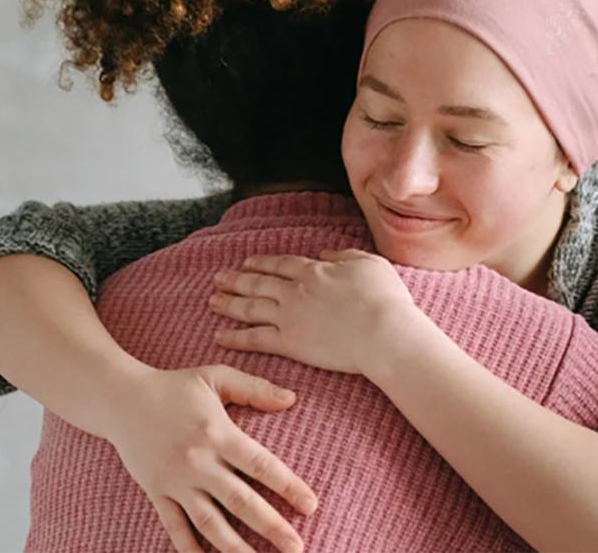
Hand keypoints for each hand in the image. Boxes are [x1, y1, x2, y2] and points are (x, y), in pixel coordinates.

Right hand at [101, 365, 317, 552]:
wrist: (119, 399)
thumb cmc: (174, 386)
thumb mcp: (216, 377)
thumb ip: (255, 388)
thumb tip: (292, 399)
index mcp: (219, 433)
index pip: (261, 466)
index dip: (288, 487)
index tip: (311, 506)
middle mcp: (198, 462)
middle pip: (241, 501)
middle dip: (271, 526)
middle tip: (296, 547)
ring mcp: (176, 481)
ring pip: (210, 522)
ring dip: (236, 547)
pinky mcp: (156, 492)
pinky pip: (174, 526)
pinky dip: (189, 547)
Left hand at [210, 249, 424, 375]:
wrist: (384, 333)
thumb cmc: (385, 299)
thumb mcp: (370, 263)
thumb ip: (345, 255)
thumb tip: (326, 252)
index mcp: (315, 271)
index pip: (281, 264)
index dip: (262, 262)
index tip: (248, 262)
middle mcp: (296, 291)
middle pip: (258, 283)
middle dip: (236, 279)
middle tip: (218, 278)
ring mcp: (289, 317)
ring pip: (250, 307)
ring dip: (229, 303)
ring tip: (212, 301)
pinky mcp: (290, 343)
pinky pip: (254, 338)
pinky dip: (235, 336)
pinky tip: (220, 334)